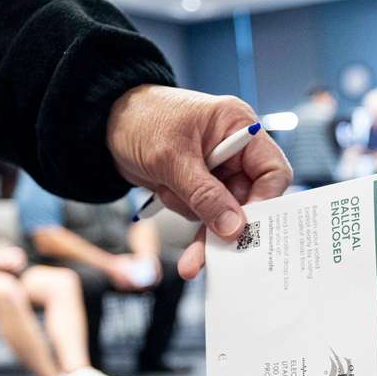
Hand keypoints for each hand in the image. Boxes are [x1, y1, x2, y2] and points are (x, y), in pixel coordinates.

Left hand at [107, 86, 291, 279]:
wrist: (105, 123)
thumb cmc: (141, 119)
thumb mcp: (172, 157)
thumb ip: (205, 194)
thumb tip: (234, 228)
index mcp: (239, 127)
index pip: (271, 171)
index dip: (266, 202)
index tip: (247, 229)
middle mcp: (235, 149)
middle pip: (249, 200)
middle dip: (227, 226)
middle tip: (213, 256)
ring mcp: (218, 170)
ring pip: (225, 212)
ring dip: (200, 220)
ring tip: (169, 200)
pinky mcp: (200, 185)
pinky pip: (205, 213)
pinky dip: (187, 216)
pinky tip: (165, 198)